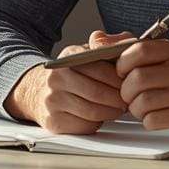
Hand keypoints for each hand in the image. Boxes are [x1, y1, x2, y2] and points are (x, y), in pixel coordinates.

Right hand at [5, 31, 131, 133]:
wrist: (39, 91)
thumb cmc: (73, 73)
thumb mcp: (88, 52)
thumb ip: (110, 44)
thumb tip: (128, 41)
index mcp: (68, 56)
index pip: (100, 68)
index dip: (119, 78)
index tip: (128, 83)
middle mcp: (56, 77)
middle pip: (97, 93)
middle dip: (118, 98)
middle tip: (127, 100)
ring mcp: (52, 100)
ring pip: (93, 112)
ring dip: (111, 112)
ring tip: (118, 108)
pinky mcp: (53, 122)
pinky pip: (85, 126)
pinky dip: (98, 123)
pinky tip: (100, 116)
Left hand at [115, 38, 168, 143]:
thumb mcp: (168, 59)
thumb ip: (133, 49)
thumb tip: (95, 40)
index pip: (139, 50)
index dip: (123, 63)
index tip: (123, 72)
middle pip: (137, 79)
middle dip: (126, 91)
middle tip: (132, 95)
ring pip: (141, 102)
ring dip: (136, 108)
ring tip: (145, 106)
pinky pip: (151, 120)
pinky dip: (148, 121)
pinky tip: (158, 116)